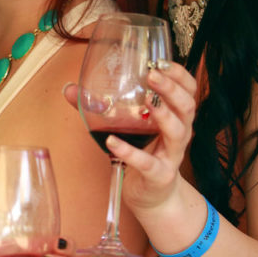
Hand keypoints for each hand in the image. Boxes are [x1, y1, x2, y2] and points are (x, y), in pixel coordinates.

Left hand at [106, 63, 196, 211]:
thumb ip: (99, 107)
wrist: (152, 196)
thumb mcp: (127, 126)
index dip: (180, 75)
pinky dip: (129, 152)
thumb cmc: (143, 152)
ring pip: (177, 131)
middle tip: (153, 75)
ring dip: (163, 114)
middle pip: (187, 106)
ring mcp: (171, 154)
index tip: (162, 61)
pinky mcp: (159, 175)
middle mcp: (179, 132)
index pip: (188, 90)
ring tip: (146, 100)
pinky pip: (147, 163)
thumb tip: (69, 89)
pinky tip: (112, 141)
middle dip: (171, 88)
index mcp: (175, 116)